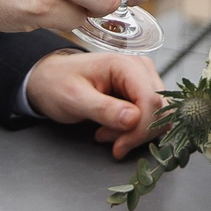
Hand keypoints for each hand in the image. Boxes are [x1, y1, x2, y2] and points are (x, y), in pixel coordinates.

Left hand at [25, 50, 164, 157]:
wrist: (51, 79)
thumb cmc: (58, 83)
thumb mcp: (74, 98)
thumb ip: (103, 108)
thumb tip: (133, 118)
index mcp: (125, 64)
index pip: (151, 100)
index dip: (140, 129)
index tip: (118, 146)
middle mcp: (141, 69)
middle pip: (159, 110)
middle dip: (135, 133)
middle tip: (105, 138)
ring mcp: (144, 80)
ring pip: (158, 116)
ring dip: (134, 133)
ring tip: (105, 133)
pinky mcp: (142, 92)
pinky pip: (151, 117)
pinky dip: (135, 131)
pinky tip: (113, 130)